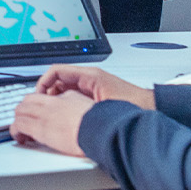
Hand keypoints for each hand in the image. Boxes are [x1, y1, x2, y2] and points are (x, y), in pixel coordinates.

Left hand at [9, 90, 93, 155]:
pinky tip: (20, 138)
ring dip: (17, 121)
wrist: (100, 131)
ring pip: (20, 112)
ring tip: (19, 132)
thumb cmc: (101, 124)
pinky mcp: (40, 129)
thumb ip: (78, 105)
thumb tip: (75, 110)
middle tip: (23, 121)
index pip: (41, 96)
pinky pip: (19, 126)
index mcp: (65, 97)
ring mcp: (44, 115)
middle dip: (22, 111)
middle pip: (26, 101)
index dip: (33, 104)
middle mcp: (52, 104)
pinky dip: (15, 131)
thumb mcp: (89, 107)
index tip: (33, 113)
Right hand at [35, 64, 154, 108]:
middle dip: (46, 93)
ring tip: (50, 114)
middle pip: (57, 81)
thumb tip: (61, 104)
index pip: (56, 71)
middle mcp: (89, 79)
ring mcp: (91, 87)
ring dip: (55, 100)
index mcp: (89, 75)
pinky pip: (73, 98)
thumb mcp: (103, 102)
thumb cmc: (134, 104)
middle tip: (41, 108)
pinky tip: (65, 117)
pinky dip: (65, 105)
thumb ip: (82, 100)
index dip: (43, 83)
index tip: (38, 96)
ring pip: (64, 90)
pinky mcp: (95, 97)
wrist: (152, 109)